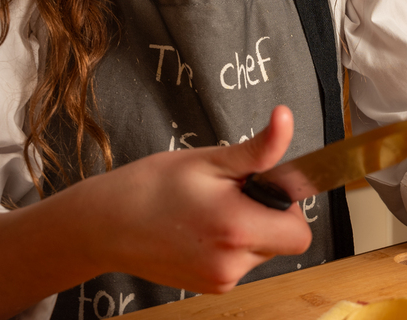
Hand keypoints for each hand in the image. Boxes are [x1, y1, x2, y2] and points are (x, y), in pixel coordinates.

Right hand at [83, 104, 312, 292]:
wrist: (106, 224)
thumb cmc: (153, 186)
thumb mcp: (210, 159)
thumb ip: (259, 148)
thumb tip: (286, 118)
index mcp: (237, 228)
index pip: (299, 232)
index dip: (288, 205)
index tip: (261, 187)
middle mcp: (232, 263)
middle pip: (284, 242)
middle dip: (270, 216)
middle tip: (234, 195)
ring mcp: (220, 281)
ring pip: (262, 252)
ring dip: (250, 231)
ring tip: (211, 210)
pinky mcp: (211, 288)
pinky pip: (240, 264)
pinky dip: (231, 247)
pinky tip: (202, 229)